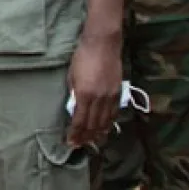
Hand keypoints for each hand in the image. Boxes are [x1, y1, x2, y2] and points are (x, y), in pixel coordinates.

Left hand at [66, 33, 120, 147]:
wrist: (102, 44)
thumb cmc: (82, 57)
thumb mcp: (71, 76)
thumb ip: (74, 93)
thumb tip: (75, 108)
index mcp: (84, 94)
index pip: (79, 121)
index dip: (75, 134)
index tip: (70, 142)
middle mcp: (98, 98)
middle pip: (92, 124)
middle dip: (85, 137)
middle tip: (79, 145)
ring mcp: (110, 96)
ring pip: (105, 121)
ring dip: (98, 134)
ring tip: (92, 142)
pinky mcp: (118, 92)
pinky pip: (114, 113)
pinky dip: (109, 123)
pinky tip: (105, 129)